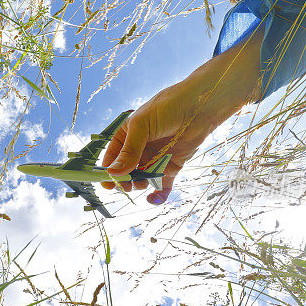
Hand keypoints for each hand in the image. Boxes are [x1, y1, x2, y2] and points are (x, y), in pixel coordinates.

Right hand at [101, 30, 262, 203]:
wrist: (199, 106)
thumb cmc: (167, 108)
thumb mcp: (142, 126)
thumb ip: (129, 151)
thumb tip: (114, 172)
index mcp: (127, 135)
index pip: (113, 156)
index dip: (109, 170)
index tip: (106, 183)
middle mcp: (140, 148)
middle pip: (127, 171)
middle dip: (125, 180)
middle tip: (126, 185)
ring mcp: (155, 158)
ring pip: (143, 179)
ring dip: (140, 185)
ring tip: (142, 183)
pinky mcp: (172, 166)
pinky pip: (163, 184)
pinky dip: (159, 195)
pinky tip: (154, 199)